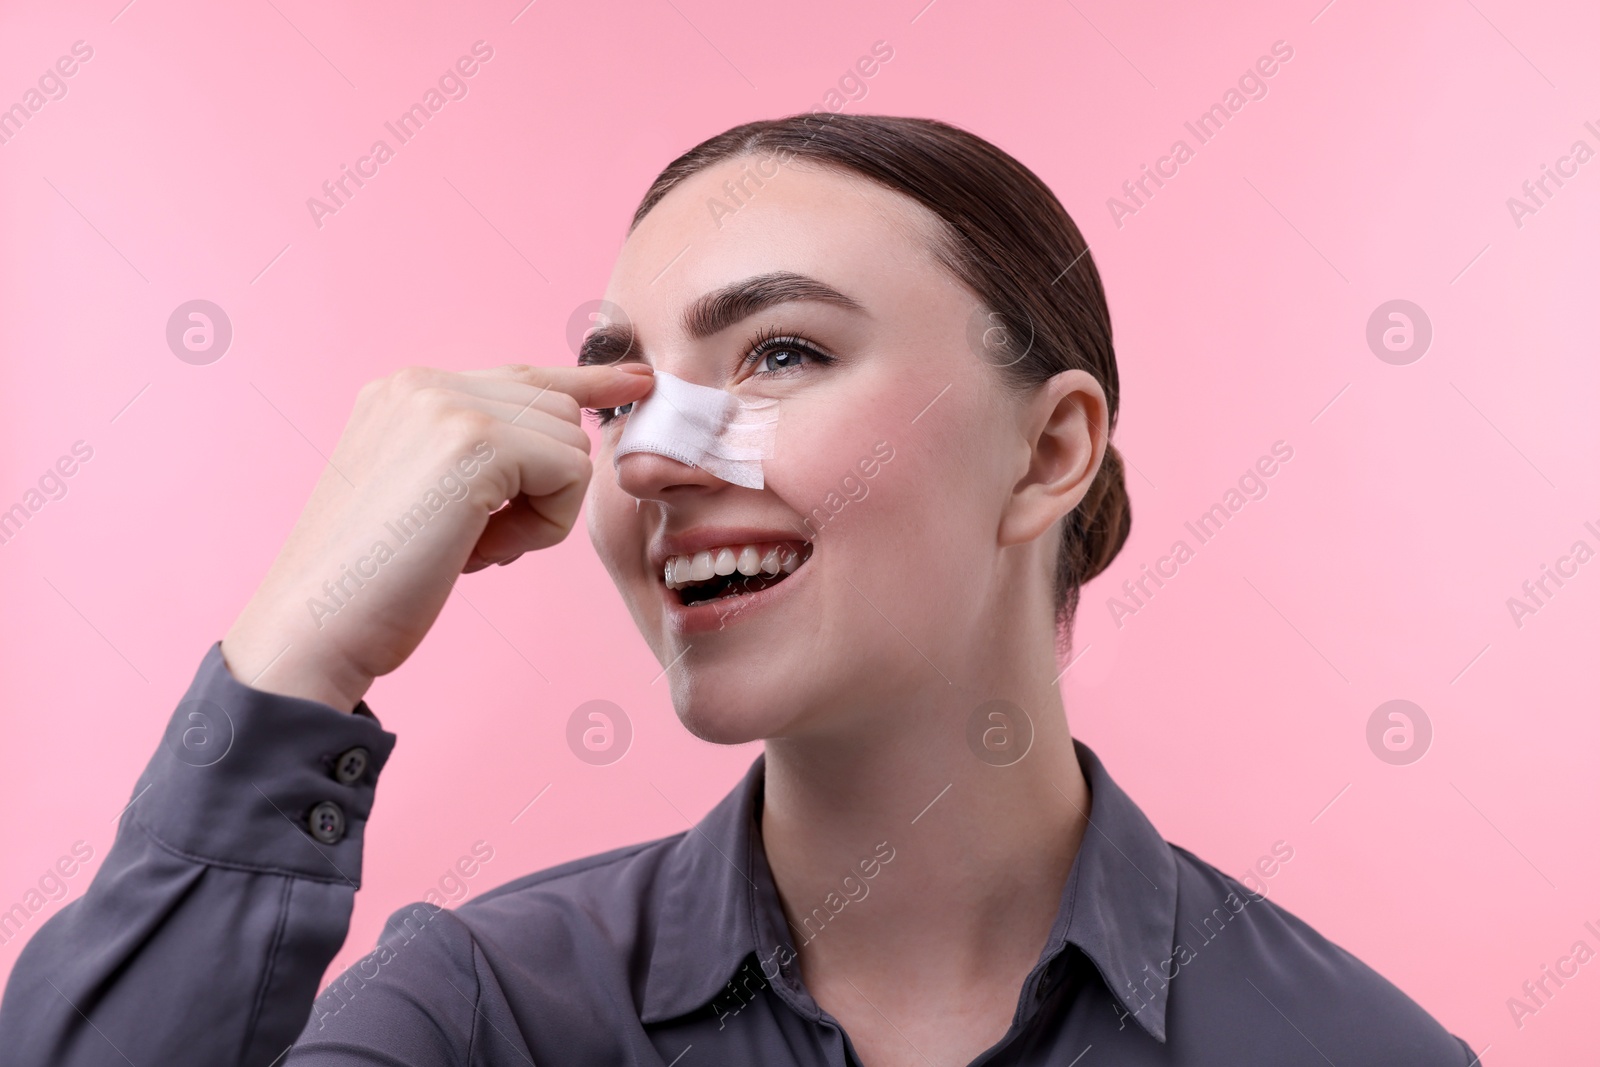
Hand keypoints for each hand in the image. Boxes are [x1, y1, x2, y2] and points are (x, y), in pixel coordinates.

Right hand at [220, 363, 653, 710]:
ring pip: (570, 444)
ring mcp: (448, 404)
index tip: (636, 382)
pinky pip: (570, 473)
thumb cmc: (371, 585)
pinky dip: (545, 526)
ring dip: (542, 511)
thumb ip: (482, 457)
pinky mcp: (476, 441)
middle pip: (558, 412)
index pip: (521, 375)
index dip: (584, 384)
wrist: (312, 627)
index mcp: (405, 390)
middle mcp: (424, 382)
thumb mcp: (427, 498)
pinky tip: (483, 552)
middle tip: (477, 542)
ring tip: (468, 548)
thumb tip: (565, 443)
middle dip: (543, 486)